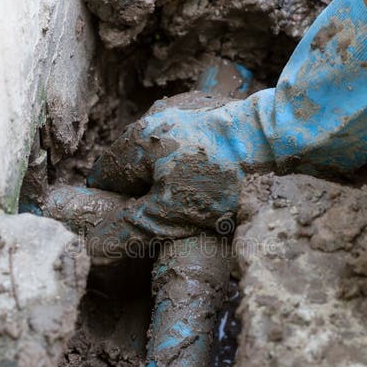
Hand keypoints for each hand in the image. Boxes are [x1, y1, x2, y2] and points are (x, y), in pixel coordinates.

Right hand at [86, 92, 274, 257]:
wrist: (272, 143)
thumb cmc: (217, 179)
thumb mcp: (168, 215)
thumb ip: (129, 230)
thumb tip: (94, 249)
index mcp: (135, 141)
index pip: (104, 177)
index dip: (110, 206)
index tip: (125, 227)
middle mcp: (153, 121)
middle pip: (134, 168)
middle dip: (143, 196)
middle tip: (163, 222)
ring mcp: (182, 116)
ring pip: (161, 159)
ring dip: (169, 184)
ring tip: (191, 208)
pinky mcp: (210, 118)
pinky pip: (187, 151)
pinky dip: (190, 171)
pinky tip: (210, 188)